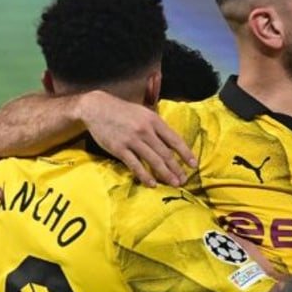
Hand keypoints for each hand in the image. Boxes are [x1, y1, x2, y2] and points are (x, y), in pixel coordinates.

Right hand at [80, 91, 195, 186]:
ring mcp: (132, 140)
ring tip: (173, 183)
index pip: (175, 140)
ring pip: (153, 160)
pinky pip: (135, 164)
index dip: (186, 153)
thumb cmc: (123, 111)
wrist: (97, 108)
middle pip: (165, 153)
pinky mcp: (119, 148)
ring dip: (165, 174)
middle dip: (177, 168)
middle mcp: (145, 130)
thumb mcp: (144, 112)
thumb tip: (171, 142)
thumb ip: (157, 126)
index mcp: (154, 120)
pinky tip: (152, 183)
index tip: (194, 164)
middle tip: (184, 180)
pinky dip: (144, 175)